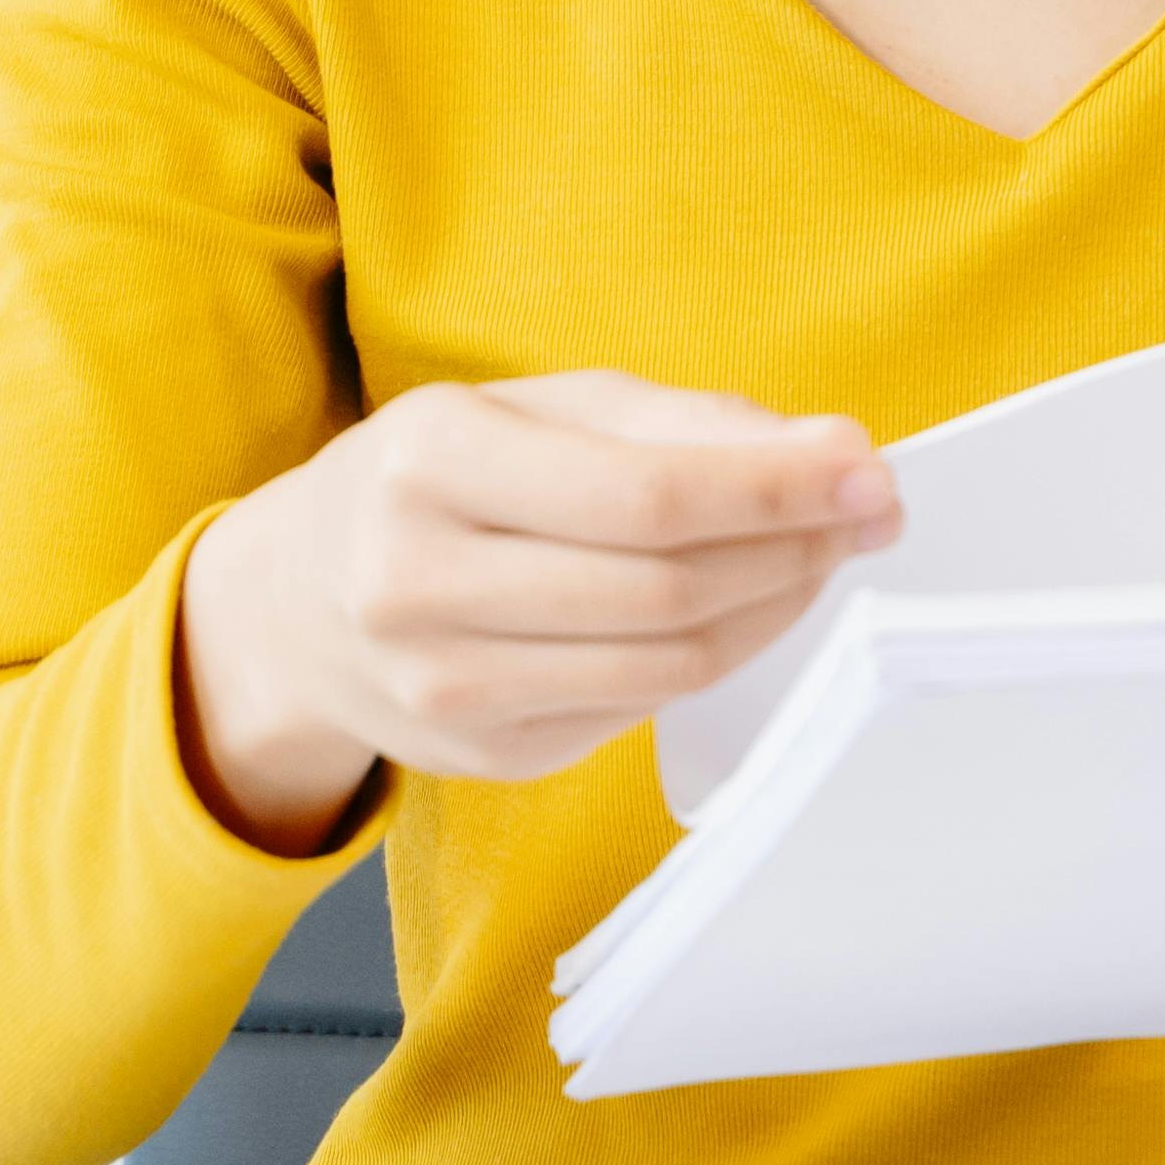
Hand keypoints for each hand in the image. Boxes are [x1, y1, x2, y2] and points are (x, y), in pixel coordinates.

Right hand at [175, 374, 899, 845]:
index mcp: (431, 458)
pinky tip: (742, 609)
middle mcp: (419, 577)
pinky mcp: (485, 754)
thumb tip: (830, 455)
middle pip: (667, 586)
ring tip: (820, 556)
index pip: (647, 493)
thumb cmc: (438, 480)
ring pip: (667, 662)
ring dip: (774, 608)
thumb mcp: (532, 409)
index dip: (776, 490)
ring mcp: (445, 683)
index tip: (868, 472)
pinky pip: (640, 705)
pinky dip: (717, 654)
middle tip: (870, 513)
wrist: (293, 603)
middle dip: (795, 547)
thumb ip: (677, 424)